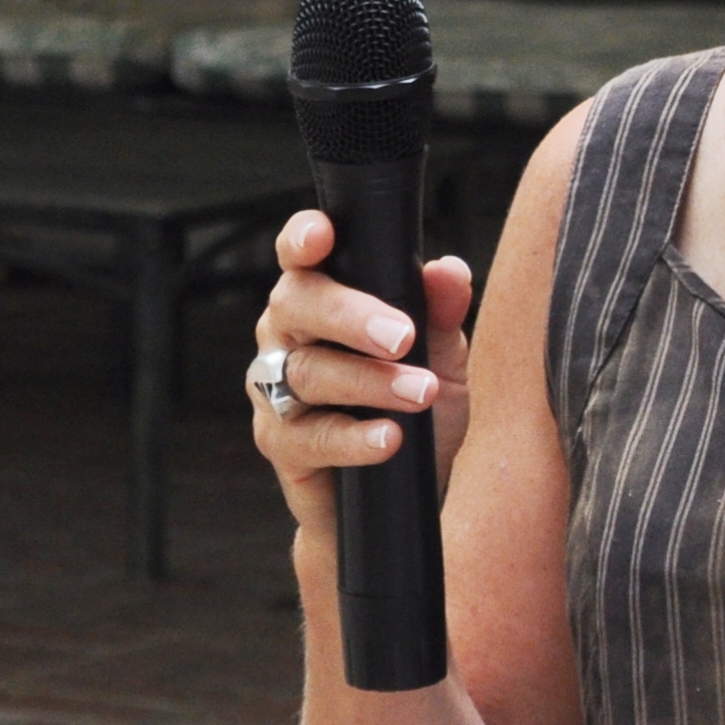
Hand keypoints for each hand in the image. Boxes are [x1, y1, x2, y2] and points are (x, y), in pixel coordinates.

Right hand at [250, 208, 473, 543]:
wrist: (405, 489)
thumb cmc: (416, 404)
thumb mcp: (442, 355)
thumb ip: (442, 311)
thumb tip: (450, 271)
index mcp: (321, 297)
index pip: (300, 257)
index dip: (301, 239)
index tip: (321, 236)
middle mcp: (286, 335)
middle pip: (298, 305)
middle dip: (350, 316)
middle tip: (402, 336)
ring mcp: (274, 388)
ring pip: (306, 372)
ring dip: (369, 382)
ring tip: (420, 392)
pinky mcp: (279, 443)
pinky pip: (309, 436)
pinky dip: (354, 438)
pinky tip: (390, 439)